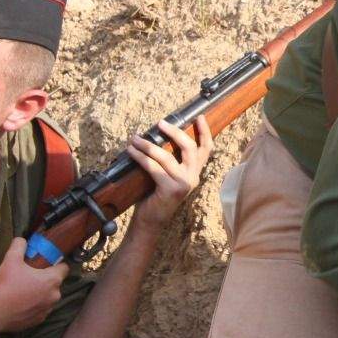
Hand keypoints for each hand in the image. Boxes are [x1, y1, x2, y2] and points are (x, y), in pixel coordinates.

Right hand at [0, 242, 67, 331]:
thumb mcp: (11, 259)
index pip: (64, 268)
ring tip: (23, 291)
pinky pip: (40, 310)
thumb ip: (19, 245)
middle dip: (46, 280)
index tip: (46, 263)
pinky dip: (34, 306)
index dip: (56, 264)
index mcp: (52, 279)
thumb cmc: (6, 284)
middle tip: (30, 276)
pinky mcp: (39, 321)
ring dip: (40, 294)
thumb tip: (21, 240)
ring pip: (48, 298)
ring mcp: (47, 309)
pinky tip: (21, 304)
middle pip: (55, 283)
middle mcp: (55, 295)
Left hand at [125, 115, 213, 230]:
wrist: (150, 221)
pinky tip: (132, 151)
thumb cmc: (155, 195)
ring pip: (167, 156)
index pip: (206, 149)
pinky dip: (141, 157)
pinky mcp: (170, 189)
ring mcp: (183, 184)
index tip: (199, 116)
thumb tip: (156, 134)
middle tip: (160, 123)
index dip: (205, 132)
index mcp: (194, 172)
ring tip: (135, 139)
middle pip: (190, 148)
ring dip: (148, 145)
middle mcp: (193, 177)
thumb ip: (170, 160)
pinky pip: (154, 167)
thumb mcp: (167, 175)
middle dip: (175, 132)